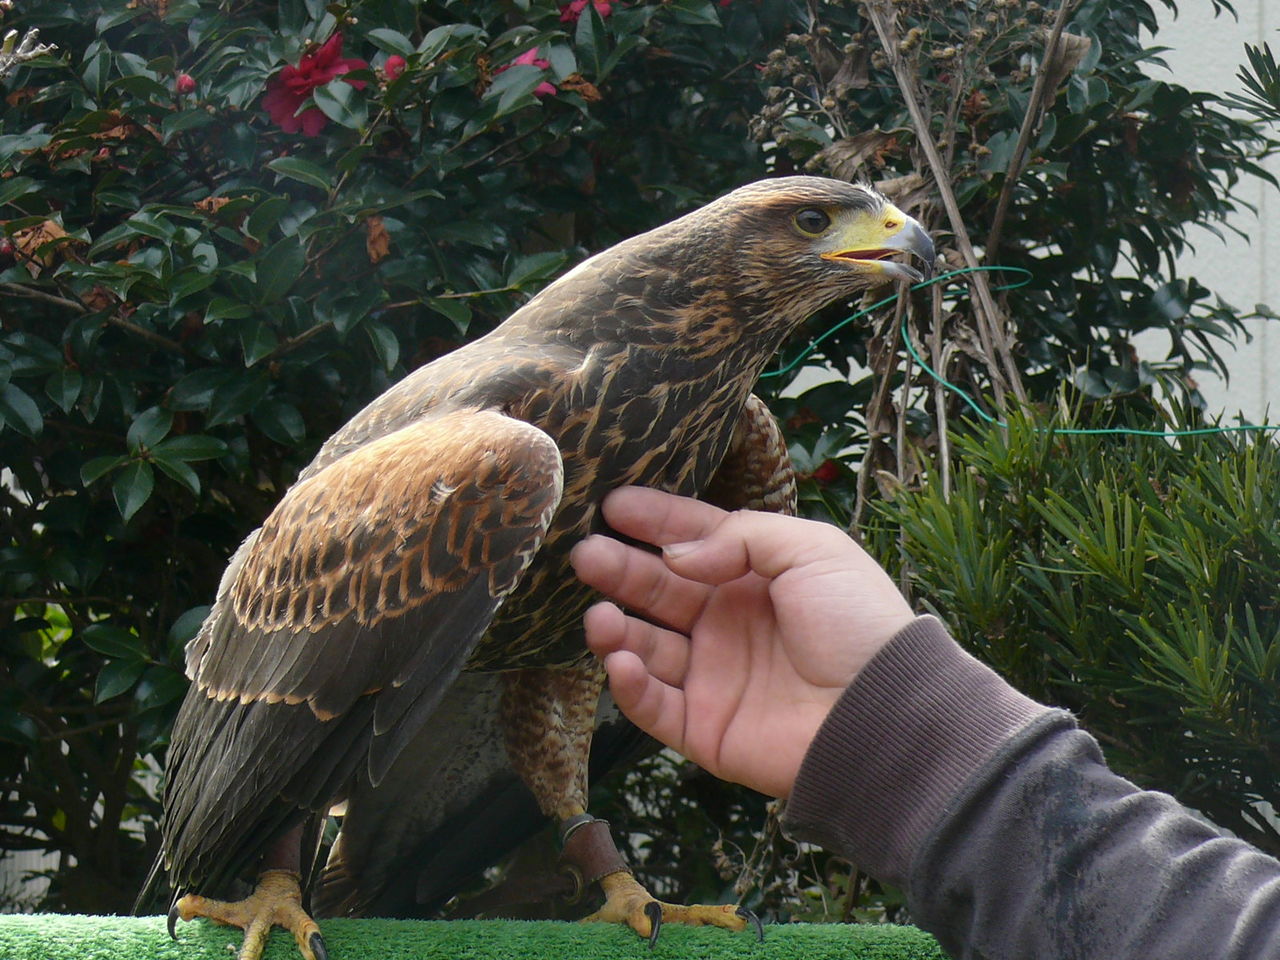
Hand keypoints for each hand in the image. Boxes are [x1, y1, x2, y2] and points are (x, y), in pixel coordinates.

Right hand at [570, 487, 914, 797]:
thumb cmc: (857, 624)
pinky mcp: (704, 728)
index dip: (654, 522)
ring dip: (616, 629)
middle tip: (586, 554)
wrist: (882, 714)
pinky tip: (621, 659)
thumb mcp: (813, 550)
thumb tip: (677, 553)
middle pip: (658, 590)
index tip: (612, 505)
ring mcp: (713, 676)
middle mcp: (728, 623)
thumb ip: (743, 536)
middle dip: (620, 570)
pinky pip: (653, 706)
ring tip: (600, 615)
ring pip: (645, 646)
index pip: (694, 541)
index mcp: (755, 578)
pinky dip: (629, 685)